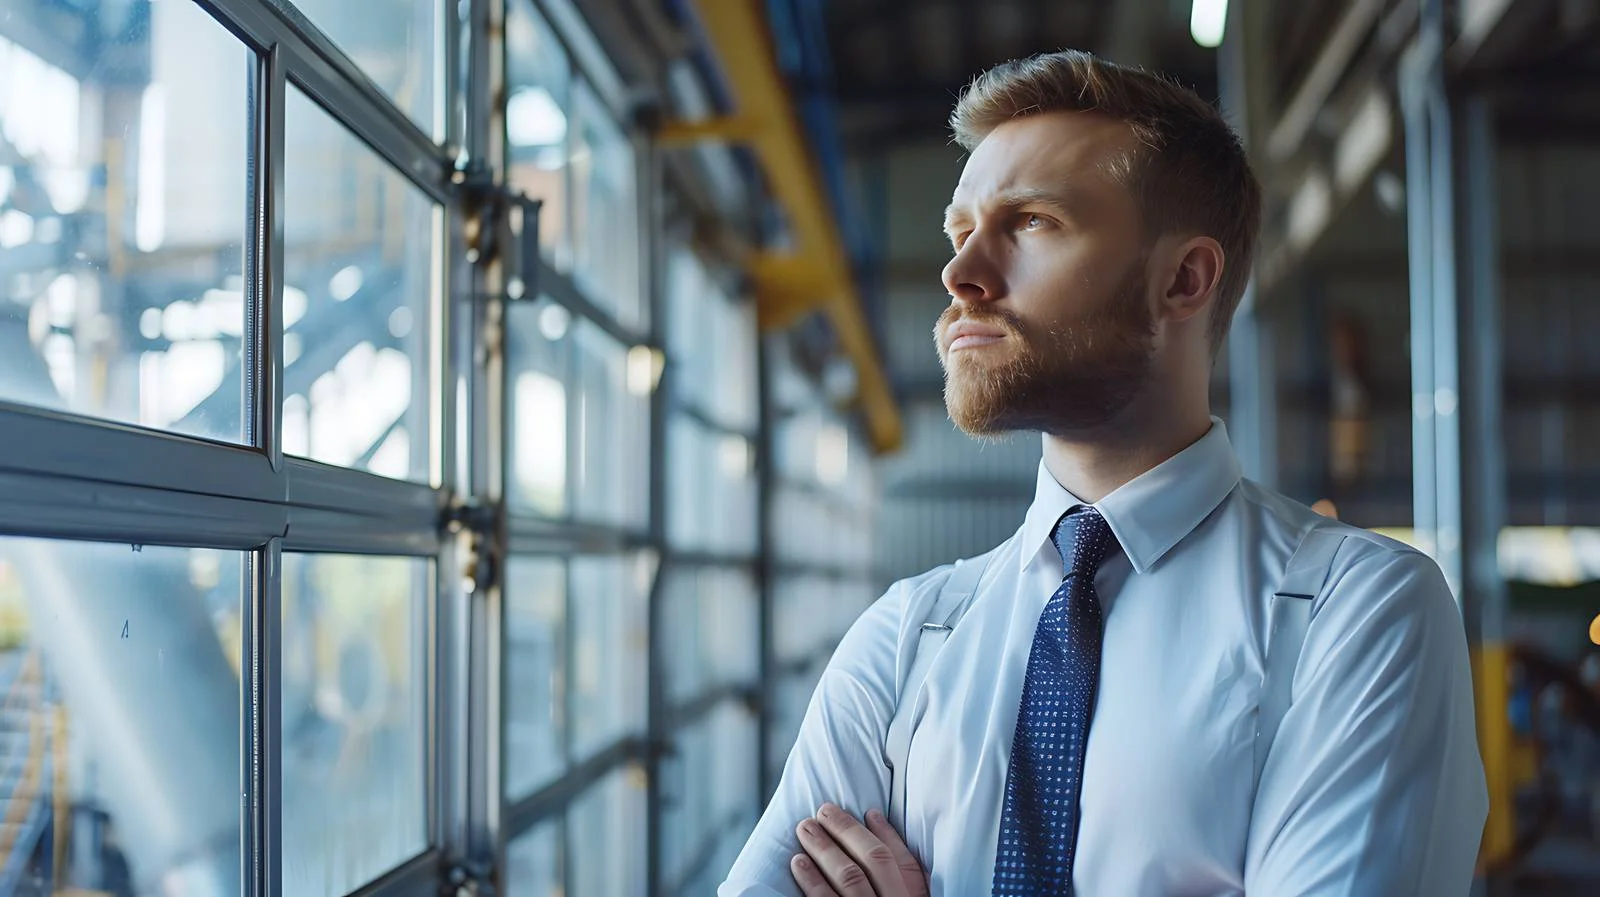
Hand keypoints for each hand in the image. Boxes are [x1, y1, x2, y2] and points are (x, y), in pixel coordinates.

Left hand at [790, 803, 928, 896]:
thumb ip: (906, 882)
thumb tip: (878, 827)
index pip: (907, 865)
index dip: (888, 835)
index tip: (869, 812)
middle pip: (875, 862)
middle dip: (848, 832)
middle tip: (824, 810)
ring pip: (849, 878)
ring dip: (825, 848)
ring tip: (805, 828)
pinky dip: (812, 881)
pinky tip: (798, 862)